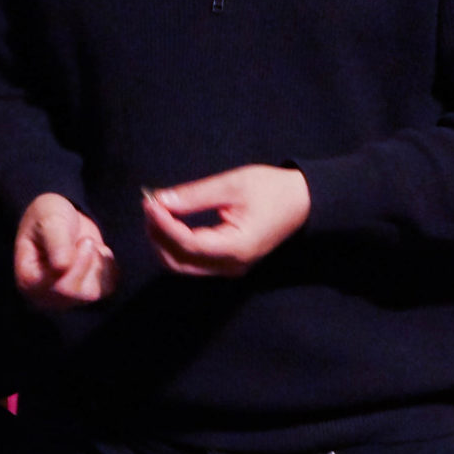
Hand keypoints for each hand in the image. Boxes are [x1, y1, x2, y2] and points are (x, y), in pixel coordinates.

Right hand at [13, 193, 114, 310]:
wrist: (64, 215)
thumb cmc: (49, 216)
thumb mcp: (50, 220)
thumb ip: (56, 242)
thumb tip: (62, 267)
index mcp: (29, 279)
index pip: (60, 286)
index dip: (78, 262)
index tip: (82, 240)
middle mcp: (44, 296)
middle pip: (76, 292)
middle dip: (87, 260)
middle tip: (84, 240)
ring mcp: (65, 299)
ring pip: (92, 293)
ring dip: (97, 264)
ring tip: (87, 246)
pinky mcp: (85, 295)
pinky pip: (106, 289)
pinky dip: (108, 269)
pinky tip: (97, 254)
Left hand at [141, 165, 311, 276]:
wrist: (304, 202)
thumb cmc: (272, 189)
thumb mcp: (233, 185)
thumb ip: (196, 195)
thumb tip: (160, 199)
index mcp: (236, 248)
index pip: (188, 244)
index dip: (163, 225)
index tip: (149, 202)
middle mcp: (232, 266)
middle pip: (180, 263)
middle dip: (158, 236)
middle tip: (149, 206)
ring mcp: (231, 268)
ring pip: (184, 265)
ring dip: (164, 242)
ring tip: (156, 212)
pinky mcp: (229, 263)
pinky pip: (194, 261)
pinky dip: (177, 244)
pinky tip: (170, 222)